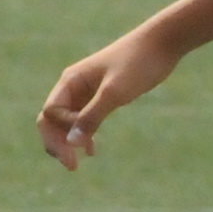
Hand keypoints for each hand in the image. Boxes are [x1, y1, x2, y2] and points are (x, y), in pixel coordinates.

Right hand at [39, 28, 182, 168]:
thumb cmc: (138, 64)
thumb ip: (92, 116)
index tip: (89, 137)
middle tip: (71, 167)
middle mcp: (74, 85)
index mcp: (70, 81)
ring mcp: (87, 90)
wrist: (162, 44)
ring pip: (67, 121)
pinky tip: (92, 150)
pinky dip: (84, 134)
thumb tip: (70, 143)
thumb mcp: (115, 92)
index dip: (63, 130)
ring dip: (68, 142)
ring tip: (75, 165)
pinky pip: (83, 118)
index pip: (51, 114)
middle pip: (52, 119)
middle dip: (57, 142)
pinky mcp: (102, 94)